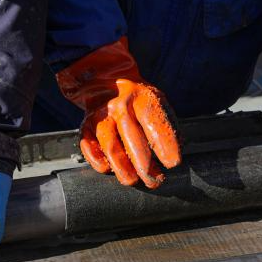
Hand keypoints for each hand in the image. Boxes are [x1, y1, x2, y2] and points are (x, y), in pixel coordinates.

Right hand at [57, 37, 180, 188]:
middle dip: (144, 162)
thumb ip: (165, 125)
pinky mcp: (86, 125)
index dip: (164, 143)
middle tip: (155, 180)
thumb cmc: (137, 101)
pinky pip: (88, 145)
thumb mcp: (155, 102)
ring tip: (132, 181)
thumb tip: (175, 154)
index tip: (173, 163)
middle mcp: (119, 105)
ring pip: (109, 143)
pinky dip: (96, 158)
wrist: (103, 81)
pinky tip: (107, 169)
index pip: (153, 121)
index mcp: (141, 97)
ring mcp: (101, 115)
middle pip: (131, 135)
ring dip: (121, 166)